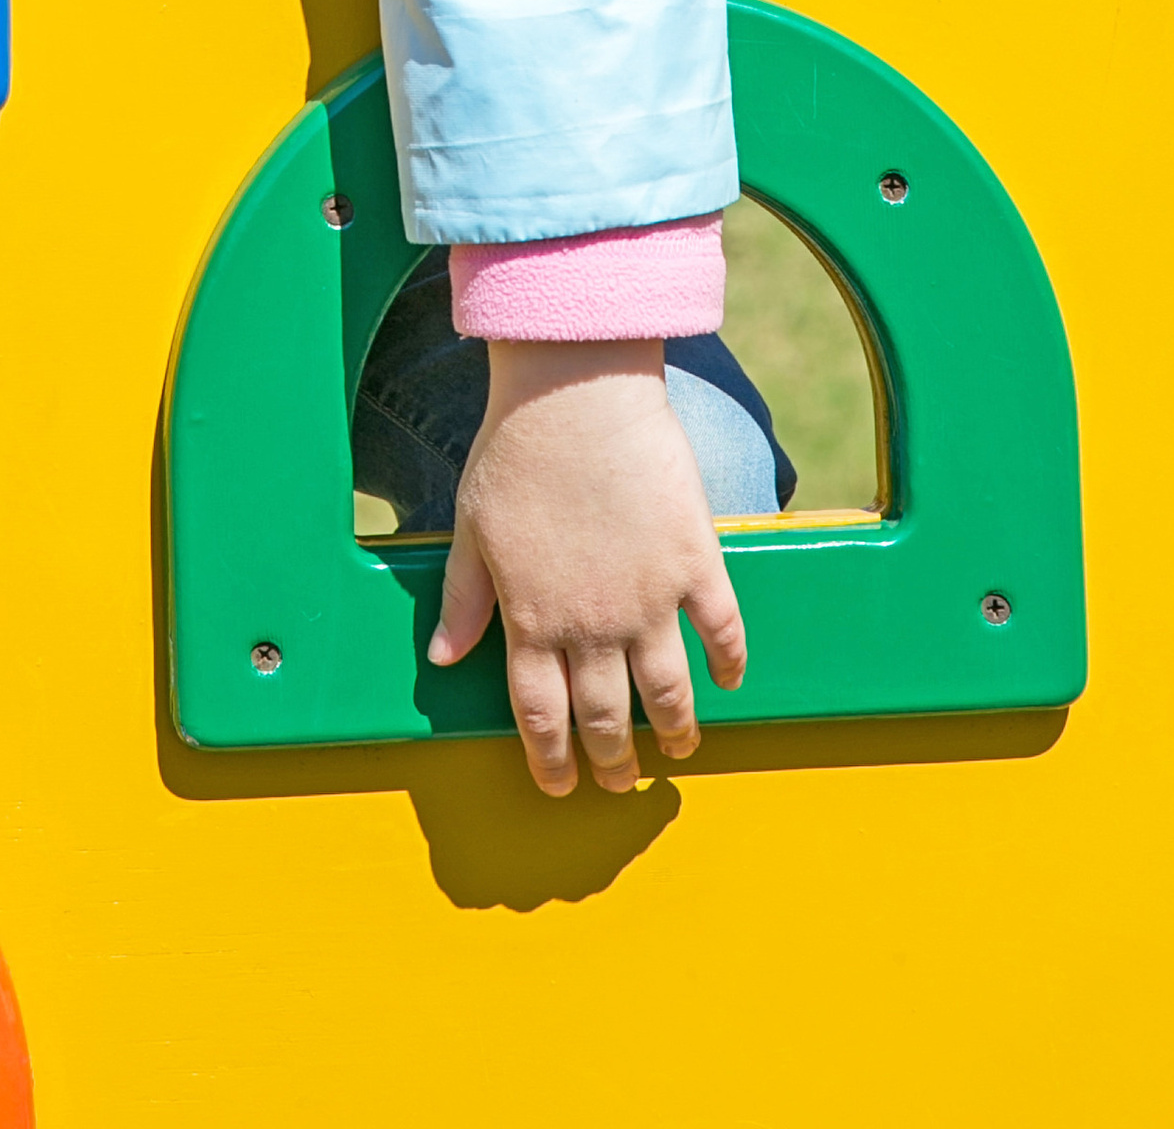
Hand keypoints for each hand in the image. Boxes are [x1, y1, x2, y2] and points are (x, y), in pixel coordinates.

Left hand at [428, 337, 746, 795]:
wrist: (576, 390)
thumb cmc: (516, 449)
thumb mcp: (472, 527)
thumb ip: (464, 599)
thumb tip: (445, 659)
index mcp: (532, 619)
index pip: (541, 714)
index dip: (551, 758)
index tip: (560, 784)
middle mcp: (592, 624)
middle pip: (606, 717)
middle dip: (611, 760)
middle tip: (618, 781)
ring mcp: (649, 599)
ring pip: (668, 692)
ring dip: (675, 731)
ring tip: (679, 750)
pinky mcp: (694, 563)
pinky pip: (721, 631)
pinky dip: (729, 664)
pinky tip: (729, 683)